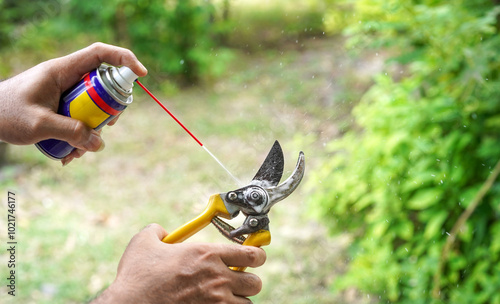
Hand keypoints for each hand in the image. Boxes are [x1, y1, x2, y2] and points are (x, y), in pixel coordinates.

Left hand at [0, 42, 147, 164]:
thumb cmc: (4, 114)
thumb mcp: (38, 125)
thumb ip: (70, 133)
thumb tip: (99, 144)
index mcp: (62, 70)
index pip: (99, 54)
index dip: (124, 59)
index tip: (142, 74)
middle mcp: (67, 78)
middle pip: (104, 85)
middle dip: (110, 109)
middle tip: (107, 127)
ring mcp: (65, 93)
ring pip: (94, 107)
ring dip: (93, 130)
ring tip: (77, 152)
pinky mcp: (62, 107)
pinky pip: (82, 119)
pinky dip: (80, 138)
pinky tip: (68, 154)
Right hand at [92, 224, 265, 303]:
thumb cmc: (137, 277)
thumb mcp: (144, 243)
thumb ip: (157, 231)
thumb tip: (162, 231)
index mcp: (206, 255)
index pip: (250, 253)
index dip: (257, 255)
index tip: (256, 256)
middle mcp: (216, 278)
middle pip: (255, 282)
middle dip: (248, 280)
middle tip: (237, 280)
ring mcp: (215, 302)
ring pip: (246, 303)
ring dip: (238, 299)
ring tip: (225, 297)